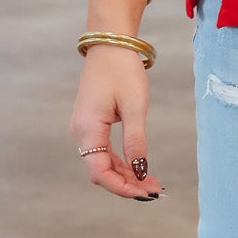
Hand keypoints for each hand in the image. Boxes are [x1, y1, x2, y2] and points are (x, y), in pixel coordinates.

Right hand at [70, 48, 162, 201]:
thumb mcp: (135, 106)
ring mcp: (84, 128)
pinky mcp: (91, 123)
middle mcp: (81, 132)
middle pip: (100, 171)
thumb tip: (141, 171)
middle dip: (127, 184)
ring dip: (126, 174)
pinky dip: (121, 162)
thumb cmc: (122, 70)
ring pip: (103, 163)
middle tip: (155, 190)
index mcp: (88, 129)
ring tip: (152, 181)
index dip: (122, 188)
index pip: (100, 172)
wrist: (110, 43)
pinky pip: (104, 151)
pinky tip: (140, 167)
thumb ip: (136, 140)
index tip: (146, 194)